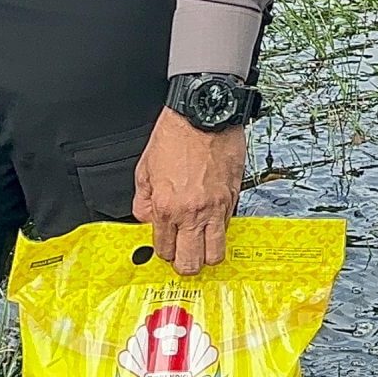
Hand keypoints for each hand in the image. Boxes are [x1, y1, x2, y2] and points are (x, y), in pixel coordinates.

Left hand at [131, 107, 246, 274]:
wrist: (205, 114)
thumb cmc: (176, 135)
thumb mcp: (145, 168)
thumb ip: (144, 201)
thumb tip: (147, 218)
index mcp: (167, 207)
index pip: (165, 251)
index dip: (163, 251)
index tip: (165, 244)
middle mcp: (193, 212)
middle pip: (192, 263)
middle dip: (185, 263)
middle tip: (182, 252)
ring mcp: (216, 208)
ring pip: (216, 254)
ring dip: (206, 253)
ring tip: (200, 243)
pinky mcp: (233, 198)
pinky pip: (227, 228)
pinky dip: (219, 230)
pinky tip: (211, 220)